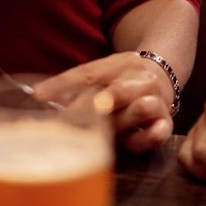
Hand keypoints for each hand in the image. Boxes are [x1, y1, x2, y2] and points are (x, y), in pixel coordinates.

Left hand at [35, 53, 174, 151]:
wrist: (164, 78)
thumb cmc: (122, 84)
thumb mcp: (102, 77)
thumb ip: (78, 88)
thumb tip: (41, 99)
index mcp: (122, 62)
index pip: (88, 73)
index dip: (61, 85)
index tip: (38, 96)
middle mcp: (142, 78)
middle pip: (115, 92)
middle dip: (91, 108)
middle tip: (68, 123)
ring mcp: (159, 99)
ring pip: (140, 108)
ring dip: (120, 122)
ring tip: (106, 132)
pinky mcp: (167, 122)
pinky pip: (157, 133)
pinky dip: (142, 140)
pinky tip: (129, 142)